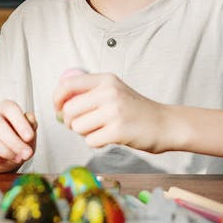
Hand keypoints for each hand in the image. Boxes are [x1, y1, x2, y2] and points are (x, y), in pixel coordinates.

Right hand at [0, 100, 36, 173]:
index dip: (20, 122)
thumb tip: (30, 118)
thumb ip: (31, 126)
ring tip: (16, 158)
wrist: (5, 161)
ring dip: (3, 149)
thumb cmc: (18, 142)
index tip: (29, 137)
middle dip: (12, 140)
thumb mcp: (29, 135)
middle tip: (25, 153)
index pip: (10, 108)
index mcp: (5, 108)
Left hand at [53, 71, 169, 152]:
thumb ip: (89, 92)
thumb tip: (59, 106)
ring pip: (77, 127)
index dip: (57, 98)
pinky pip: (90, 141)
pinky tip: (109, 137)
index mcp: (105, 80)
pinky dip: (96, 142)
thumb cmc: (136, 109)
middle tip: (84, 124)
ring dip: (85, 133)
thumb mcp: (114, 90)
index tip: (57, 108)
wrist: (166, 124)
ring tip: (101, 129)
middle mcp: (109, 93)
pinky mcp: (118, 131)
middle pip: (69, 110)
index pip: (68, 84)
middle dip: (71, 121)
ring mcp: (114, 112)